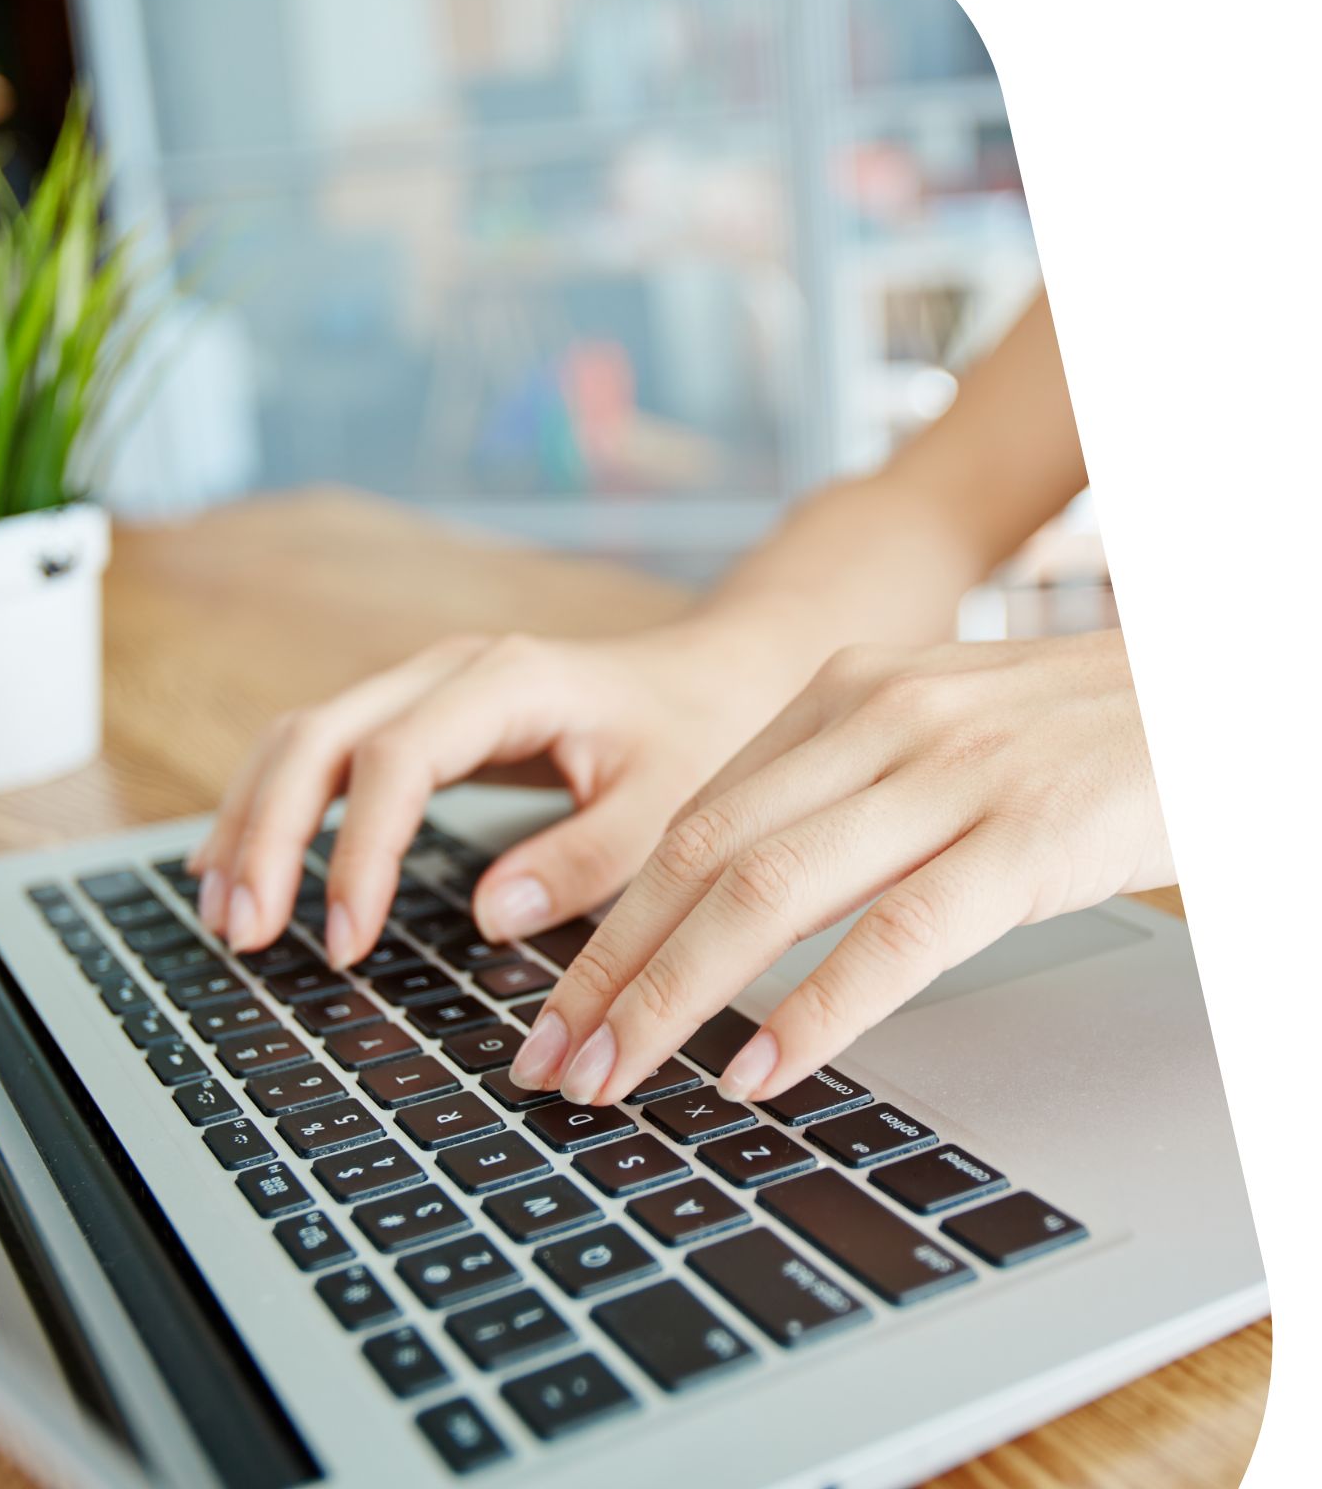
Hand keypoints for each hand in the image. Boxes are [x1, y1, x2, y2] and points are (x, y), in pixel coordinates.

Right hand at [189, 619, 810, 966]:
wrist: (706, 678)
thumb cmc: (690, 737)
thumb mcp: (662, 805)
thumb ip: (584, 859)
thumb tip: (491, 914)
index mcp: (509, 682)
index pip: (397, 758)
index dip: (358, 850)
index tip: (346, 941)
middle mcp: (449, 671)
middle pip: (318, 735)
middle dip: (267, 835)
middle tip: (244, 936)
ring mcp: (424, 686)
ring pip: (302, 736)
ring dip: (252, 820)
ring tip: (225, 914)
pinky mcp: (417, 714)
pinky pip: (322, 750)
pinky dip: (274, 804)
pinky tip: (241, 863)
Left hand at [509, 628, 1172, 1105]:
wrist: (1212, 686)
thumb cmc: (1067, 731)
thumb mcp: (929, 739)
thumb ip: (834, 801)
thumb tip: (731, 910)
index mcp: (841, 697)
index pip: (691, 819)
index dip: (610, 920)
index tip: (557, 1001)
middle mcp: (878, 722)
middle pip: (703, 854)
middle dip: (611, 967)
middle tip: (550, 1059)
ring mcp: (952, 775)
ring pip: (771, 890)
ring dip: (676, 995)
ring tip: (617, 1076)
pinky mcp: (1029, 835)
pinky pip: (898, 931)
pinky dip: (818, 1008)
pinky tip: (763, 1070)